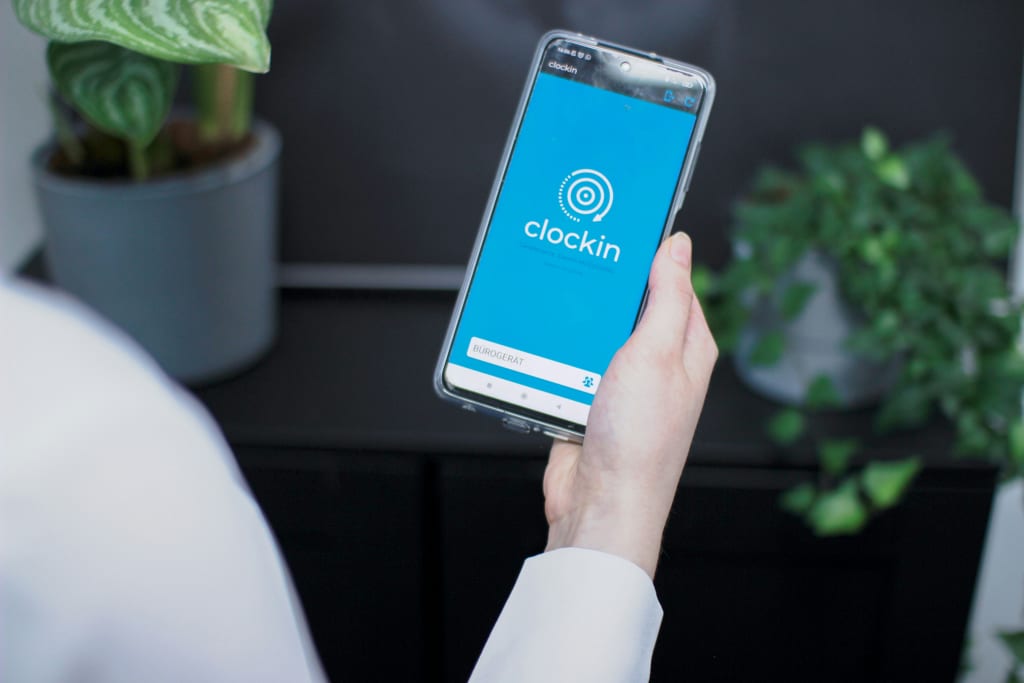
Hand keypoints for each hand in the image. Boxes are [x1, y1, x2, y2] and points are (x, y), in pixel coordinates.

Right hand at [543, 232, 717, 577]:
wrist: (601, 503)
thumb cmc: (639, 439)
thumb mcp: (657, 353)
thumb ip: (668, 297)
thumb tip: (678, 246)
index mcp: (687, 347)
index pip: (673, 283)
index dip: (649, 256)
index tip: (620, 230)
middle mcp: (659, 364)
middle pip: (627, 306)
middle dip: (602, 291)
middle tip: (576, 266)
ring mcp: (622, 384)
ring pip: (593, 334)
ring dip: (573, 326)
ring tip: (555, 308)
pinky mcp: (588, 401)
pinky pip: (567, 364)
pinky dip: (552, 356)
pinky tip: (538, 346)